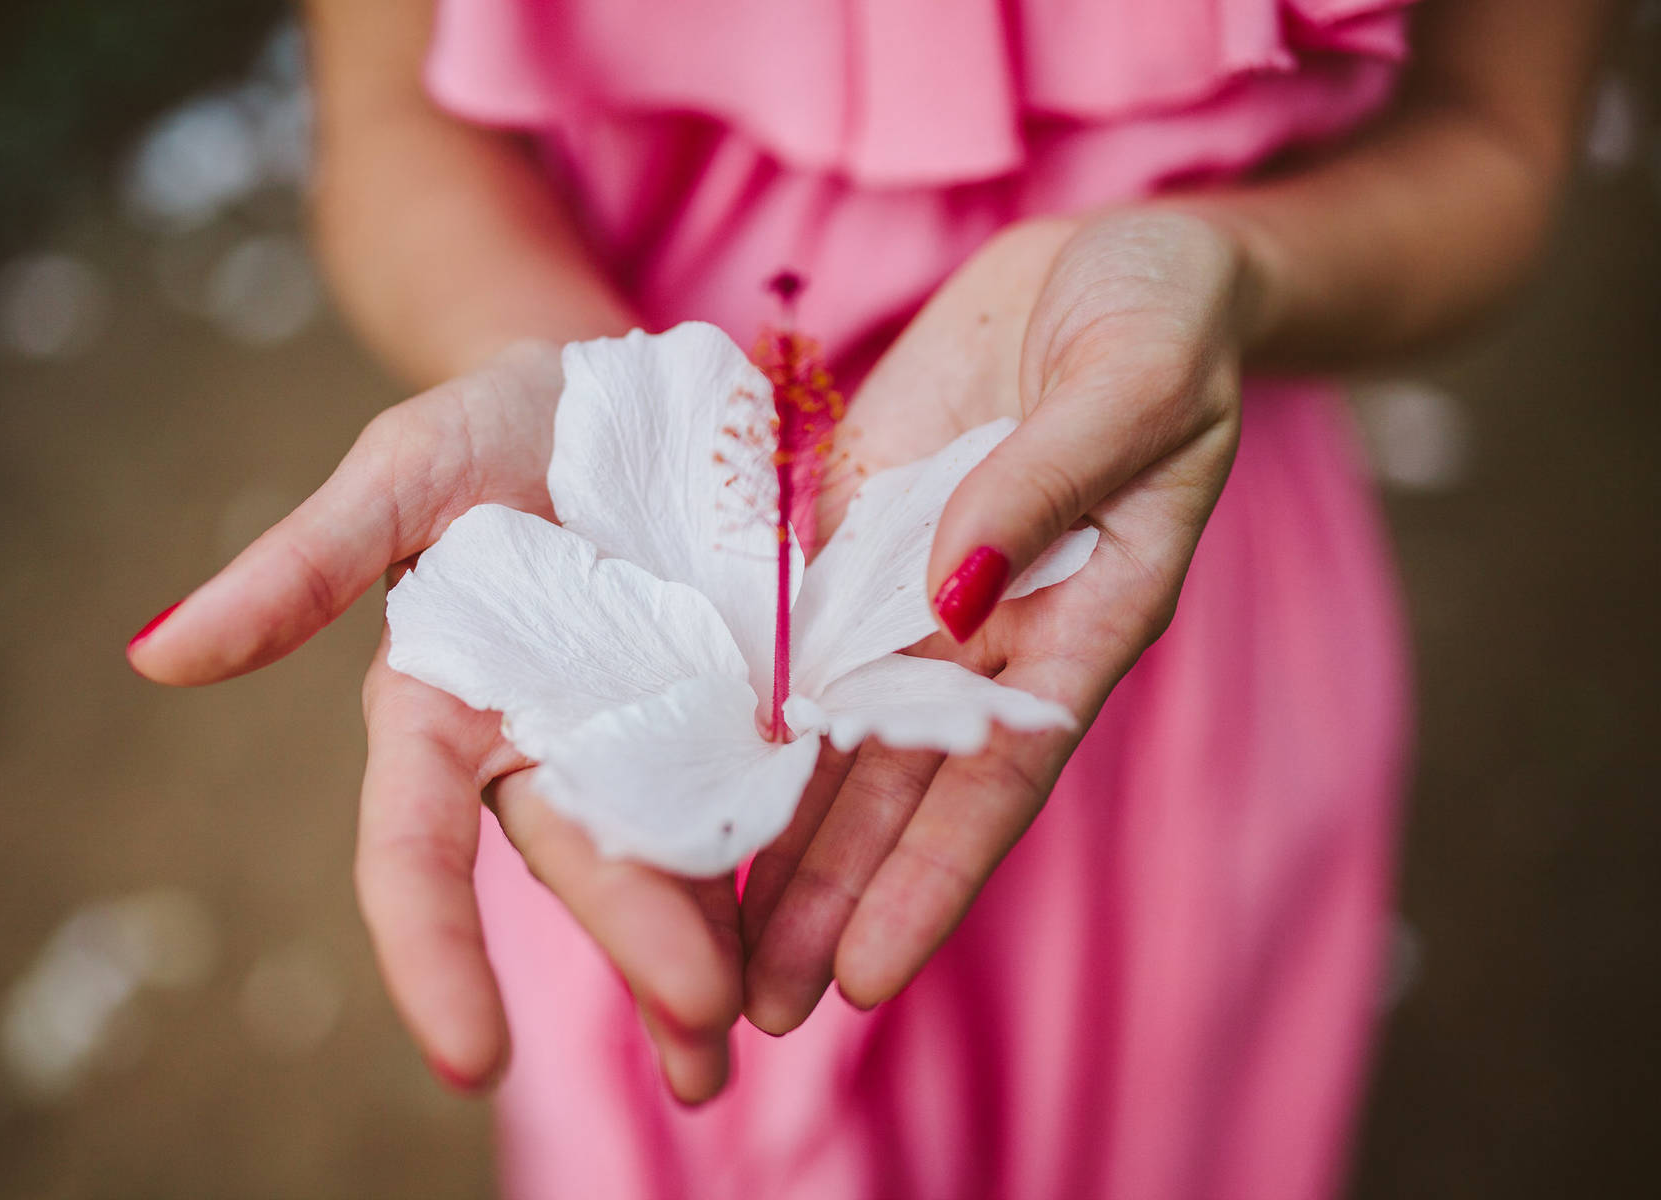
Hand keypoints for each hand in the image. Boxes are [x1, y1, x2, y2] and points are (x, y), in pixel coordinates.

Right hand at [127, 341, 742, 1102]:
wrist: (626, 389)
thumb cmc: (492, 423)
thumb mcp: (400, 468)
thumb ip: (304, 563)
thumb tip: (154, 657)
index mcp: (443, 706)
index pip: (415, 849)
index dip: (434, 952)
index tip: (473, 1060)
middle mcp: (543, 740)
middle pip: (577, 858)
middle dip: (632, 944)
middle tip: (695, 1041)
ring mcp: (648, 728)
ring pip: (674, 852)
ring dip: (713, 950)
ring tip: (745, 1044)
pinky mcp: (740, 702)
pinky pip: (765, 787)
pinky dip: (791, 857)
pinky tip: (827, 927)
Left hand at [741, 209, 1249, 1030]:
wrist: (1111, 263)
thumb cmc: (1162, 314)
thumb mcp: (1135, 376)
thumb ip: (1052, 479)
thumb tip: (947, 593)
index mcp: (1082, 617)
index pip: (1002, 771)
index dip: (935, 875)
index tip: (867, 975)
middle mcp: (988, 629)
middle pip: (900, 785)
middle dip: (831, 896)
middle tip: (756, 1015)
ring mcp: (915, 589)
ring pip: (833, 732)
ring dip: (777, 836)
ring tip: (709, 943)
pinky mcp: (855, 538)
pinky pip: (790, 634)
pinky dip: (745, 711)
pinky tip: (685, 778)